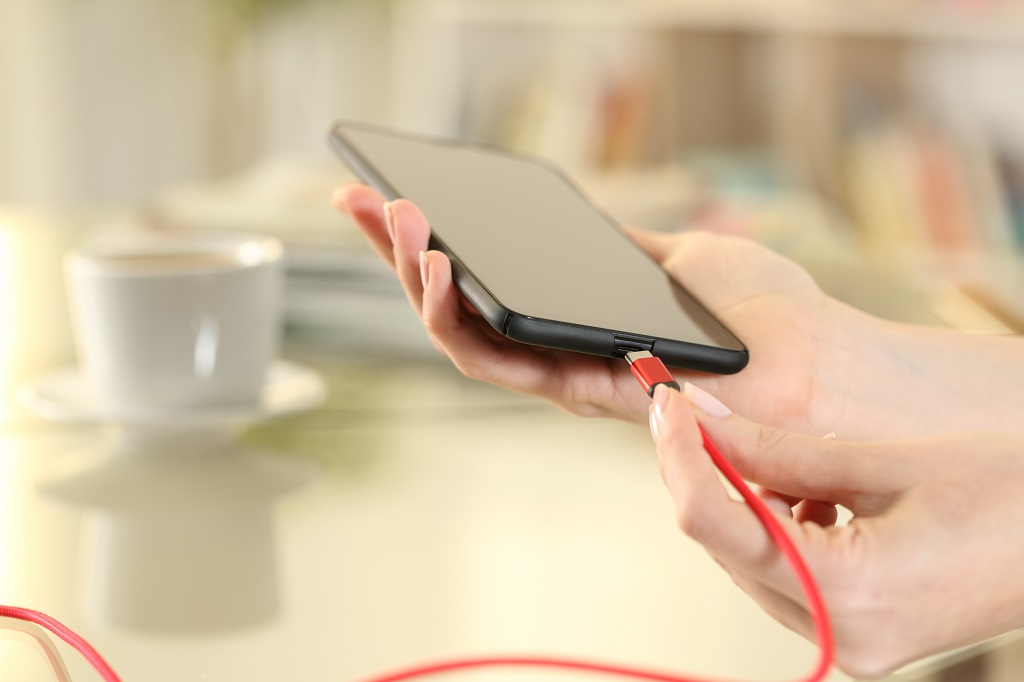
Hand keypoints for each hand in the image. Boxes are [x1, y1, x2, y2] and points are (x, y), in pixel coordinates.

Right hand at [333, 183, 872, 431]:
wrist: (821, 363)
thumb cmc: (766, 313)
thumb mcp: (678, 257)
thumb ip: (618, 247)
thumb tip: (579, 223)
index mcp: (577, 313)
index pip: (487, 278)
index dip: (434, 241)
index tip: (391, 193)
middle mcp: (559, 350)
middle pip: (457, 307)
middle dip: (399, 253)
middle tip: (361, 199)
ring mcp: (563, 373)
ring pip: (459, 336)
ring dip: (414, 279)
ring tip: (397, 218)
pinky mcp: (576, 391)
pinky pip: (494, 357)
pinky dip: (455, 316)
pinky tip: (439, 263)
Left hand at [652, 382, 1023, 678]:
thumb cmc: (1012, 498)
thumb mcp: (886, 463)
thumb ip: (780, 451)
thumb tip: (704, 421)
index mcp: (849, 592)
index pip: (714, 522)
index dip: (678, 457)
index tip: (667, 406)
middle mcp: (843, 635)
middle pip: (726, 543)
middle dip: (705, 474)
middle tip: (699, 414)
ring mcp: (853, 643)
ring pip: (751, 560)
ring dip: (745, 501)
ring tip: (779, 454)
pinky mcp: (860, 635)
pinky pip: (788, 577)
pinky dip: (781, 529)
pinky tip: (812, 495)